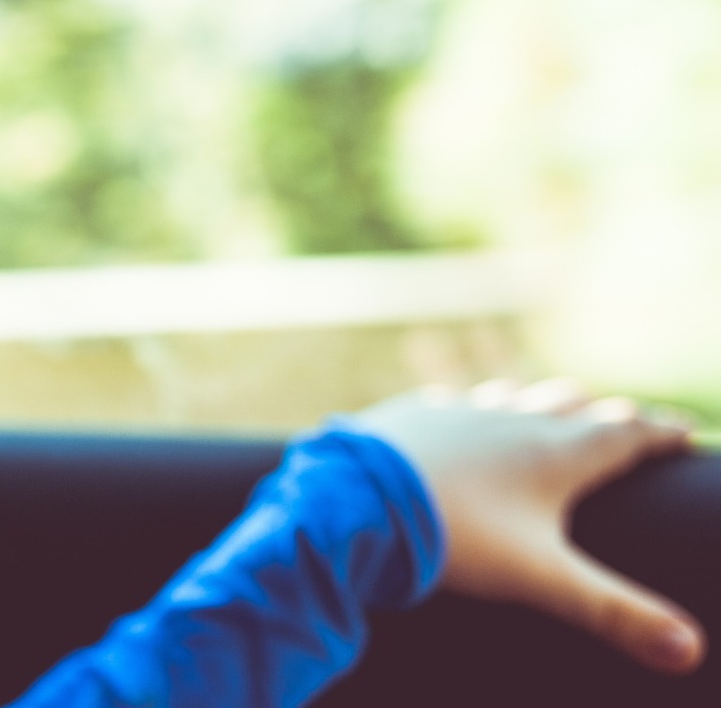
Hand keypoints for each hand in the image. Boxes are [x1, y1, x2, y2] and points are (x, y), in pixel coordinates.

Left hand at [350, 379, 703, 674]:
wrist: (357, 499)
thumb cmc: (457, 537)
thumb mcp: (542, 580)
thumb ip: (614, 613)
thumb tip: (687, 650)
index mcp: (557, 452)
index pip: (628, 434)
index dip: (662, 434)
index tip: (689, 433)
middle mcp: (513, 418)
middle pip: (574, 405)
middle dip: (605, 414)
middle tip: (626, 421)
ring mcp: (459, 410)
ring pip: (514, 394)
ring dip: (540, 400)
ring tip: (555, 405)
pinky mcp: (413, 412)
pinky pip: (451, 401)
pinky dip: (471, 407)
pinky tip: (460, 411)